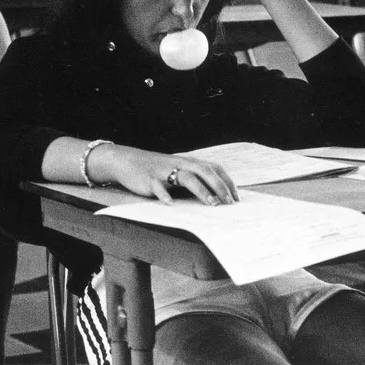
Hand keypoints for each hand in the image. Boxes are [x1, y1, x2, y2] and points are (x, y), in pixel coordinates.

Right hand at [98, 145, 239, 205]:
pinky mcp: (150, 179)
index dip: (227, 181)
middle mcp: (180, 164)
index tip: (236, 197)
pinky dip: (165, 195)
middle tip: (229, 203)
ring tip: (211, 204)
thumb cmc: (157, 170)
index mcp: (189, 162)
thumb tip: (214, 196)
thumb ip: (193, 180)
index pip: (214, 168)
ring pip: (186, 178)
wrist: (127, 161)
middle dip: (219, 186)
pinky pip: (158, 187)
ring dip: (201, 190)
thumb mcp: (177, 171)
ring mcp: (165, 171)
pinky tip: (171, 204)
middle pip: (205, 171)